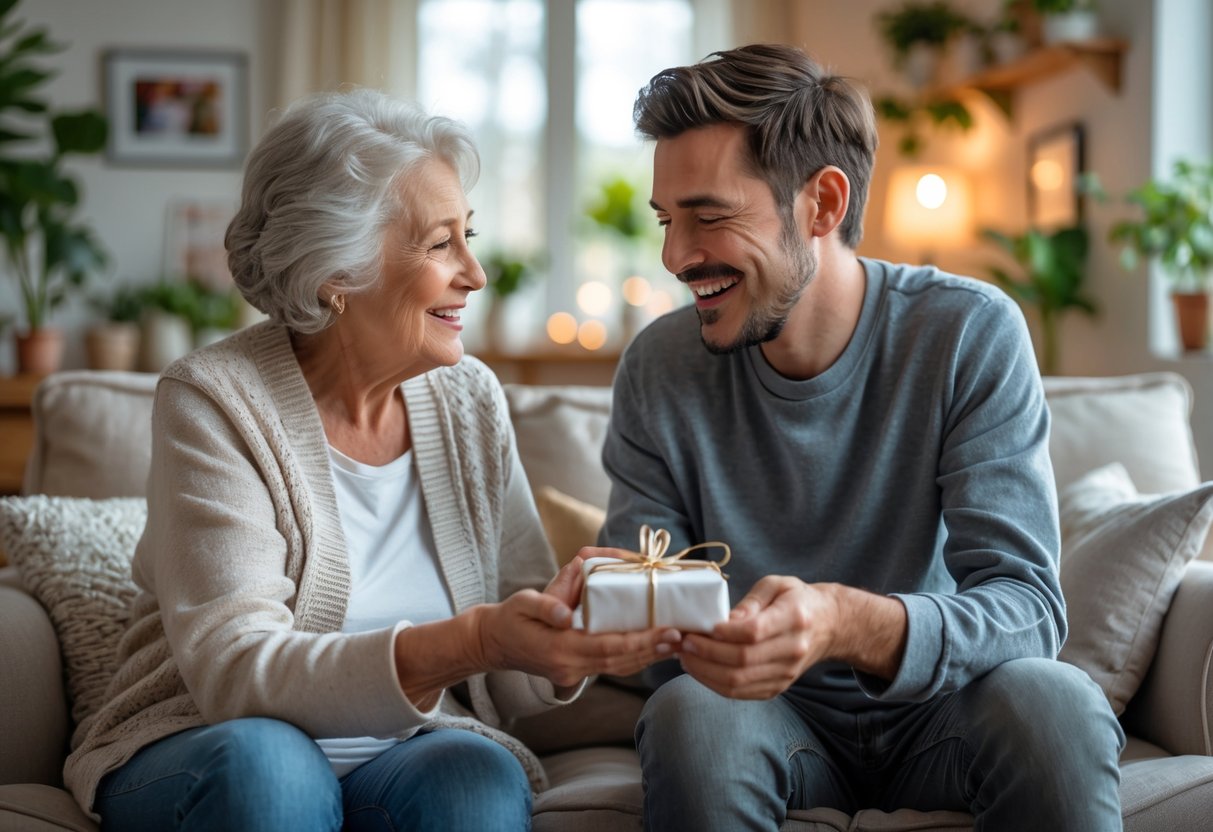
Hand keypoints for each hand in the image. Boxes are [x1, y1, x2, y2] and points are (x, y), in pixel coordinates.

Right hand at [477, 556, 681, 688]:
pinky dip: (632, 658)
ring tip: (675, 643)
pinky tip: (651, 648)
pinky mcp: (574, 673)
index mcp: (559, 649)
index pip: (608, 647)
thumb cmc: (509, 617)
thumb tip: (566, 613)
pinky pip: (609, 667)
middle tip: (683, 637)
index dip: (640, 642)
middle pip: (620, 662)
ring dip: (647, 657)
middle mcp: (569, 667)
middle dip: (653, 650)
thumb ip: (545, 606)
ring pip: (617, 668)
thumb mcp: (522, 603)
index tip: (667, 631)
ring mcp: (572, 674)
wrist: (492, 643)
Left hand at [679, 577, 907, 700]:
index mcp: (794, 618)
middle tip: (683, 643)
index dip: (723, 633)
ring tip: (685, 657)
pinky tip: (700, 670)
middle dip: (706, 654)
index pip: (753, 632)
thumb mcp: (777, 584)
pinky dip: (715, 684)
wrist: (829, 625)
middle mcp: (792, 649)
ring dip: (705, 672)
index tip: (702, 627)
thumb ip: (752, 600)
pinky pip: (742, 693)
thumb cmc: (797, 599)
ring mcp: (786, 673)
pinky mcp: (778, 687)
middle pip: (742, 661)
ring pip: (739, 682)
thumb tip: (727, 619)